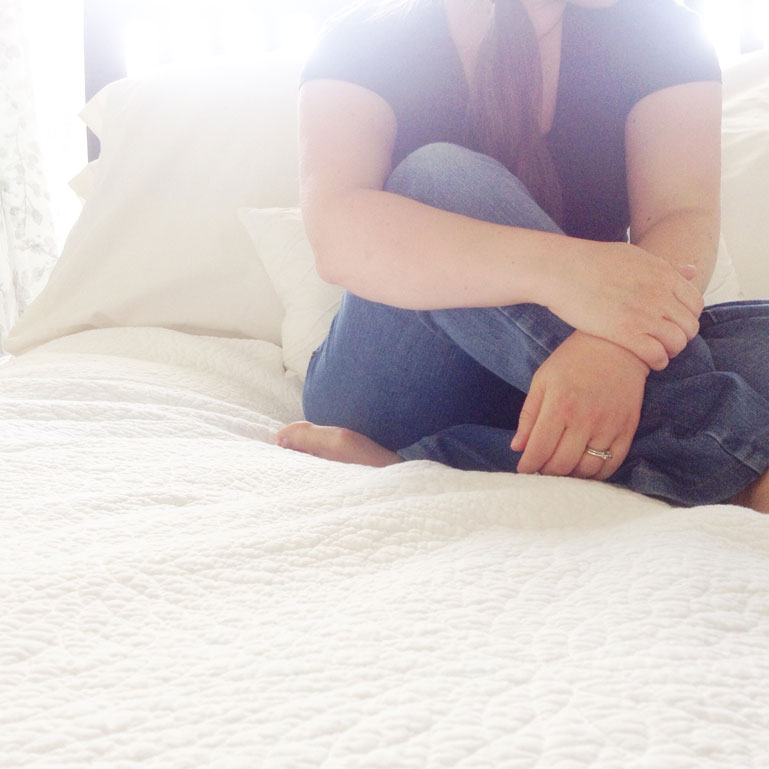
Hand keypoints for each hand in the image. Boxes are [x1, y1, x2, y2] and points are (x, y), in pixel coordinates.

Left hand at [510, 331, 647, 479]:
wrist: (617, 345)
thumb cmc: (572, 361)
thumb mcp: (542, 381)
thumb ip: (528, 416)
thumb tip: (517, 447)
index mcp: (560, 406)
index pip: (539, 450)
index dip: (528, 466)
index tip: (523, 470)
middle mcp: (585, 419)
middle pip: (562, 465)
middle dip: (546, 473)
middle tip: (541, 470)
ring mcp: (609, 426)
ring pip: (586, 469)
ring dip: (570, 476)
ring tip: (561, 470)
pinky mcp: (628, 429)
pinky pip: (612, 464)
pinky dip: (596, 475)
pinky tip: (584, 469)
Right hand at [546, 241, 702, 370]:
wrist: (562, 270)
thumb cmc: (593, 261)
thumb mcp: (635, 256)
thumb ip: (665, 266)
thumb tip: (692, 270)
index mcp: (664, 275)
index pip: (695, 305)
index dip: (687, 318)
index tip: (672, 324)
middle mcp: (659, 295)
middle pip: (689, 327)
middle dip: (680, 337)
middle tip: (663, 341)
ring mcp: (644, 314)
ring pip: (676, 343)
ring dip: (669, 351)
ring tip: (655, 351)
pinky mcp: (624, 333)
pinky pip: (656, 355)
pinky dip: (656, 362)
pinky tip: (647, 361)